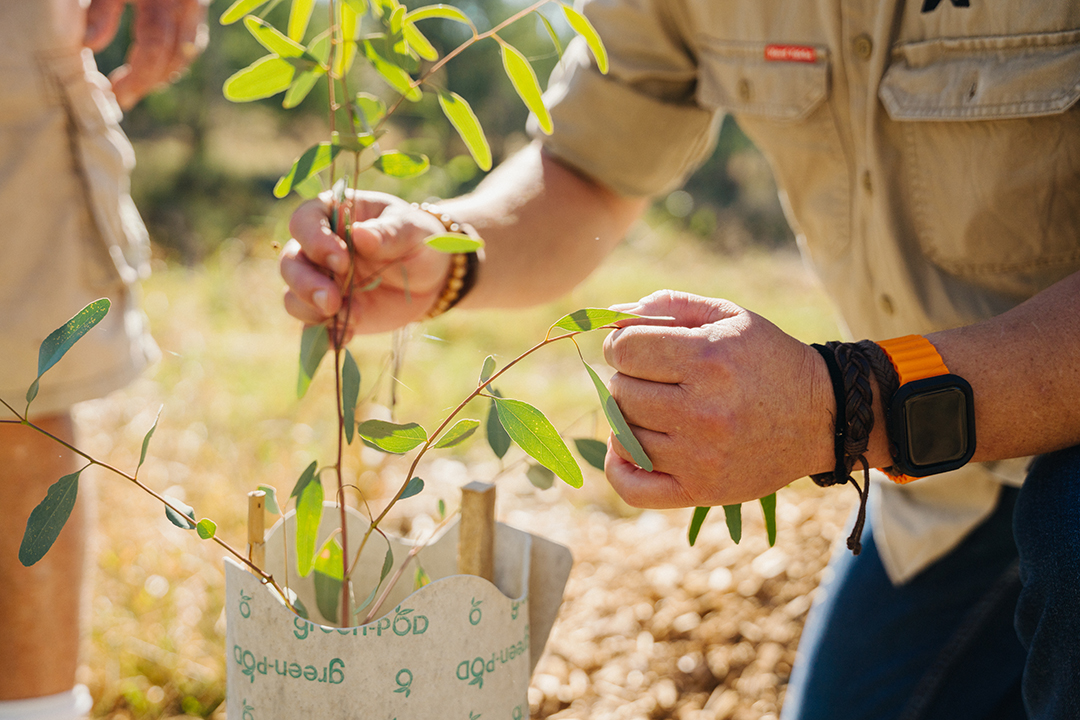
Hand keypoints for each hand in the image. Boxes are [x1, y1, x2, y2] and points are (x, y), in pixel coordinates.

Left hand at [84, 0, 208, 109]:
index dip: (137, 77)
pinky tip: (154, 66)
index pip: (155, 48)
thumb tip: (89, 45)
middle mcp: (187, 6)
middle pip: (176, 57)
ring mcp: (196, 7)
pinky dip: (174, 58)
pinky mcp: (197, 7)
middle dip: (150, 81)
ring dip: (165, 73)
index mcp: (162, 0)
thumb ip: (101, 11)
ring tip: (137, 84)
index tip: (116, 95)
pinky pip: (192, 41)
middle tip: (125, 98)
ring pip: (188, 53)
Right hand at [281, 190, 453, 336]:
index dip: (314, 240)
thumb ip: (389, 232)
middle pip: (290, 262)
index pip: (304, 221)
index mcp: (334, 216)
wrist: (431, 278)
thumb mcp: (413, 231)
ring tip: (346, 319)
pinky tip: (344, 338)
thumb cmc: (418, 241)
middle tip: (332, 301)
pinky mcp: (330, 313)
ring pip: (293, 296)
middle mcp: (318, 249)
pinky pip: (312, 327)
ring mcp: (321, 282)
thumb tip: (360, 235)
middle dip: (305, 284)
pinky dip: (323, 336)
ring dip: (311, 311)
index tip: (341, 260)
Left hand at [601, 290, 834, 508]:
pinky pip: (632, 487)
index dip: (621, 344)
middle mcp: (703, 411)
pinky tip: (629, 448)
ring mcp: (700, 456)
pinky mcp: (702, 491)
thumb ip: (669, 305)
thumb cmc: (767, 359)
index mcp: (708, 359)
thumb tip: (612, 315)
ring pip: (623, 435)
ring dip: (628, 419)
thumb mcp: (729, 317)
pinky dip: (620, 467)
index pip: (623, 350)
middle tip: (655, 379)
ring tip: (655, 409)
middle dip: (629, 379)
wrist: (821, 417)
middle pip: (620, 392)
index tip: (637, 348)